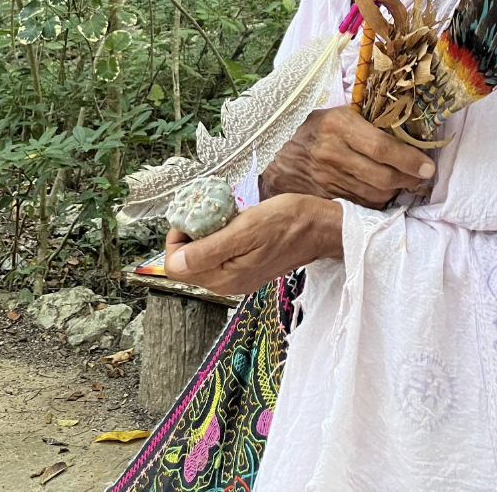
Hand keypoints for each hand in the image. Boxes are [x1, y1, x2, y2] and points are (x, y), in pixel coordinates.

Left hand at [163, 194, 342, 296]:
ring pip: (202, 259)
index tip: (192, 215)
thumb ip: (210, 248)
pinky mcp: (246, 270)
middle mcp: (227, 283)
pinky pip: (219, 257)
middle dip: (190, 236)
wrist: (320, 228)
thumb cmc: (288, 222)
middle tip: (208, 212)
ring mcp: (237, 278)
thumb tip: (176, 262)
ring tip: (224, 217)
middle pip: (187, 263)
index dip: (177, 238)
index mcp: (224, 276)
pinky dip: (219, 239)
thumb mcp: (247, 228)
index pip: (176, 265)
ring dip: (205, 236)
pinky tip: (234, 224)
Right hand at [259, 105, 435, 207]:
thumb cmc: (314, 127)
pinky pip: (360, 206)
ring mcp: (326, 179)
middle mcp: (331, 153)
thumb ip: (368, 121)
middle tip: (421, 176)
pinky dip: (376, 202)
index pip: (381, 147)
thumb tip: (407, 128)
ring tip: (405, 182)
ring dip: (395, 192)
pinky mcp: (323, 198)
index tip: (428, 166)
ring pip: (374, 195)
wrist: (273, 153)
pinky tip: (382, 192)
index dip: (409, 159)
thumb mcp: (337, 113)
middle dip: (408, 179)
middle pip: (382, 177)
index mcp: (337, 125)